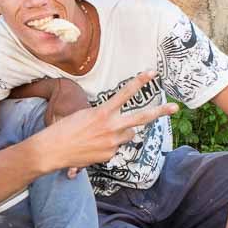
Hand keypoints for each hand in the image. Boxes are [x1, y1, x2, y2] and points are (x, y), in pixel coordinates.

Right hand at [41, 72, 178, 172]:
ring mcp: (112, 143)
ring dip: (122, 132)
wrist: (52, 150)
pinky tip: (92, 147)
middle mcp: (111, 127)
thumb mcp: (83, 116)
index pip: (125, 94)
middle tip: (175, 107)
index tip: (152, 72)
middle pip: (141, 118)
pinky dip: (108, 146)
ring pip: (128, 134)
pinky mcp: (109, 155)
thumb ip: (104, 118)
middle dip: (160, 112)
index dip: (139, 81)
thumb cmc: (64, 129)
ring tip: (100, 134)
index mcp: (103, 112)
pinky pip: (116, 148)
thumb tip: (120, 128)